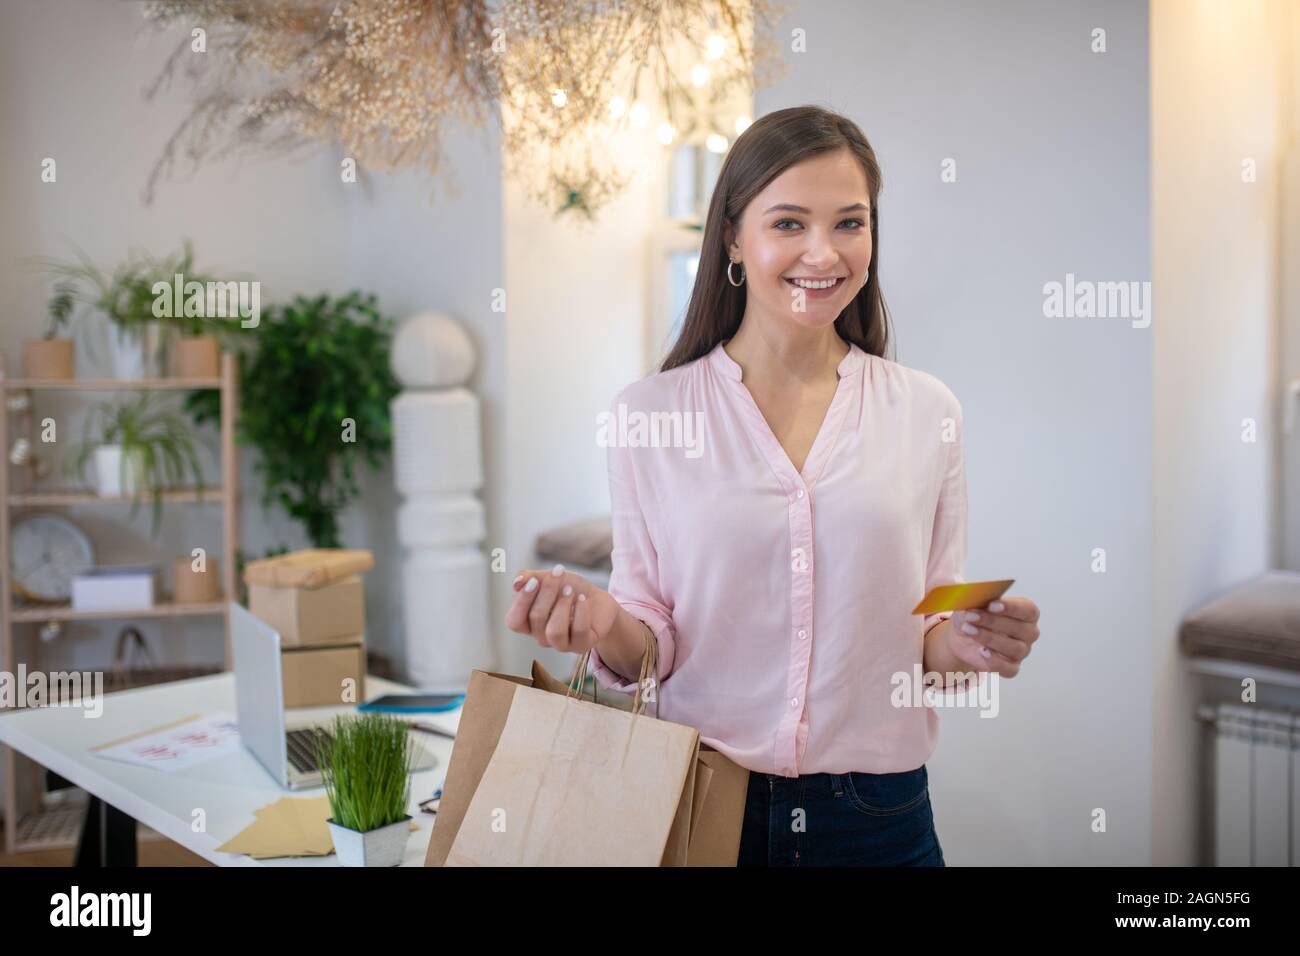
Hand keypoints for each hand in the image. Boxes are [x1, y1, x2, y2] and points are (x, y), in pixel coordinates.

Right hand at [505, 563, 621, 653]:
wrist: (597, 599)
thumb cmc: (569, 589)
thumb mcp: (548, 578)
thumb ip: (530, 578)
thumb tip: (516, 582)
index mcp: (529, 624)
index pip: (514, 621)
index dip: (522, 601)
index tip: (535, 580)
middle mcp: (542, 637)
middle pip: (536, 619)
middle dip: (547, 591)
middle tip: (558, 573)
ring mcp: (562, 644)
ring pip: (555, 632)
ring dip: (563, 605)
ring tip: (570, 590)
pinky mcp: (582, 644)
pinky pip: (578, 632)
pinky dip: (581, 611)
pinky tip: (583, 599)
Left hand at [944, 595, 1039, 677]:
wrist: (962, 633)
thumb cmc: (974, 614)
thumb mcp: (972, 604)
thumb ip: (976, 601)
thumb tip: (975, 600)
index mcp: (1026, 612)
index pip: (1028, 610)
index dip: (1011, 607)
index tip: (991, 605)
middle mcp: (1028, 632)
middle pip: (1021, 629)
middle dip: (994, 622)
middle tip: (972, 616)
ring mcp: (1022, 651)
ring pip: (1015, 649)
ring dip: (990, 639)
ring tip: (968, 630)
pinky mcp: (1011, 668)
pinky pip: (1009, 669)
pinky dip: (995, 661)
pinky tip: (981, 651)